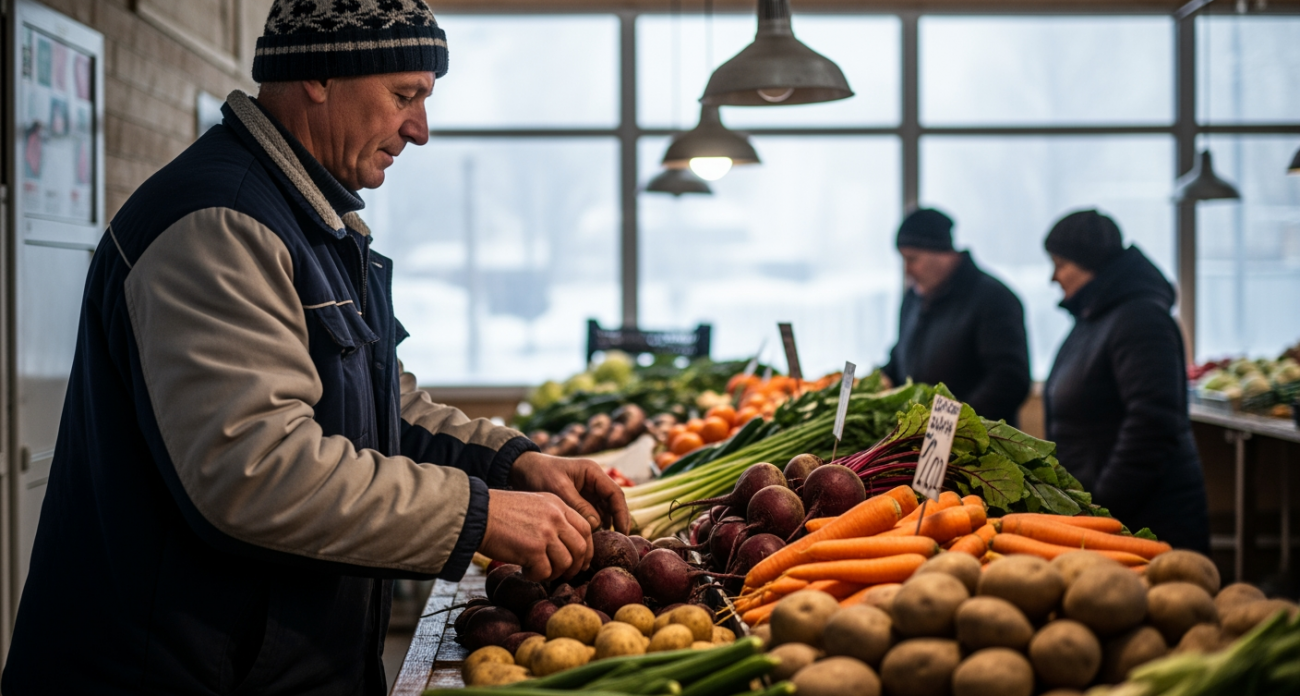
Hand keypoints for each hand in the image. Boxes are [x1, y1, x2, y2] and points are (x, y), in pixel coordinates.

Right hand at [479, 489, 592, 581]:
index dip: (587, 548)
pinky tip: (525, 570)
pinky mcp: (533, 549)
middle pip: (580, 547)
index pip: (586, 527)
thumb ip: (551, 519)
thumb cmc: (499, 512)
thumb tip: (565, 545)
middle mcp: (555, 517)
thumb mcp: (533, 505)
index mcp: (557, 504)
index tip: (581, 561)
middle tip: (566, 574)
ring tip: (538, 571)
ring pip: (565, 562)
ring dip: (554, 573)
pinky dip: (536, 576)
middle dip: (576, 565)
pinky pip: (545, 572)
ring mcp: (546, 533)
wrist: (476, 514)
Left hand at [508, 452, 631, 533]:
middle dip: (616, 522)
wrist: (521, 469)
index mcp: (592, 472)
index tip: (623, 532)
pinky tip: (589, 539)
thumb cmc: (539, 474)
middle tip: (617, 543)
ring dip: (605, 526)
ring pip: (604, 510)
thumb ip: (578, 506)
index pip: (615, 493)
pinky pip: (593, 514)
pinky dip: (593, 526)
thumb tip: (597, 525)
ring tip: (601, 544)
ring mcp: (588, 491)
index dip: (622, 513)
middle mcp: (594, 481)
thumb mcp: (558, 489)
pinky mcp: (580, 500)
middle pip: (613, 503)